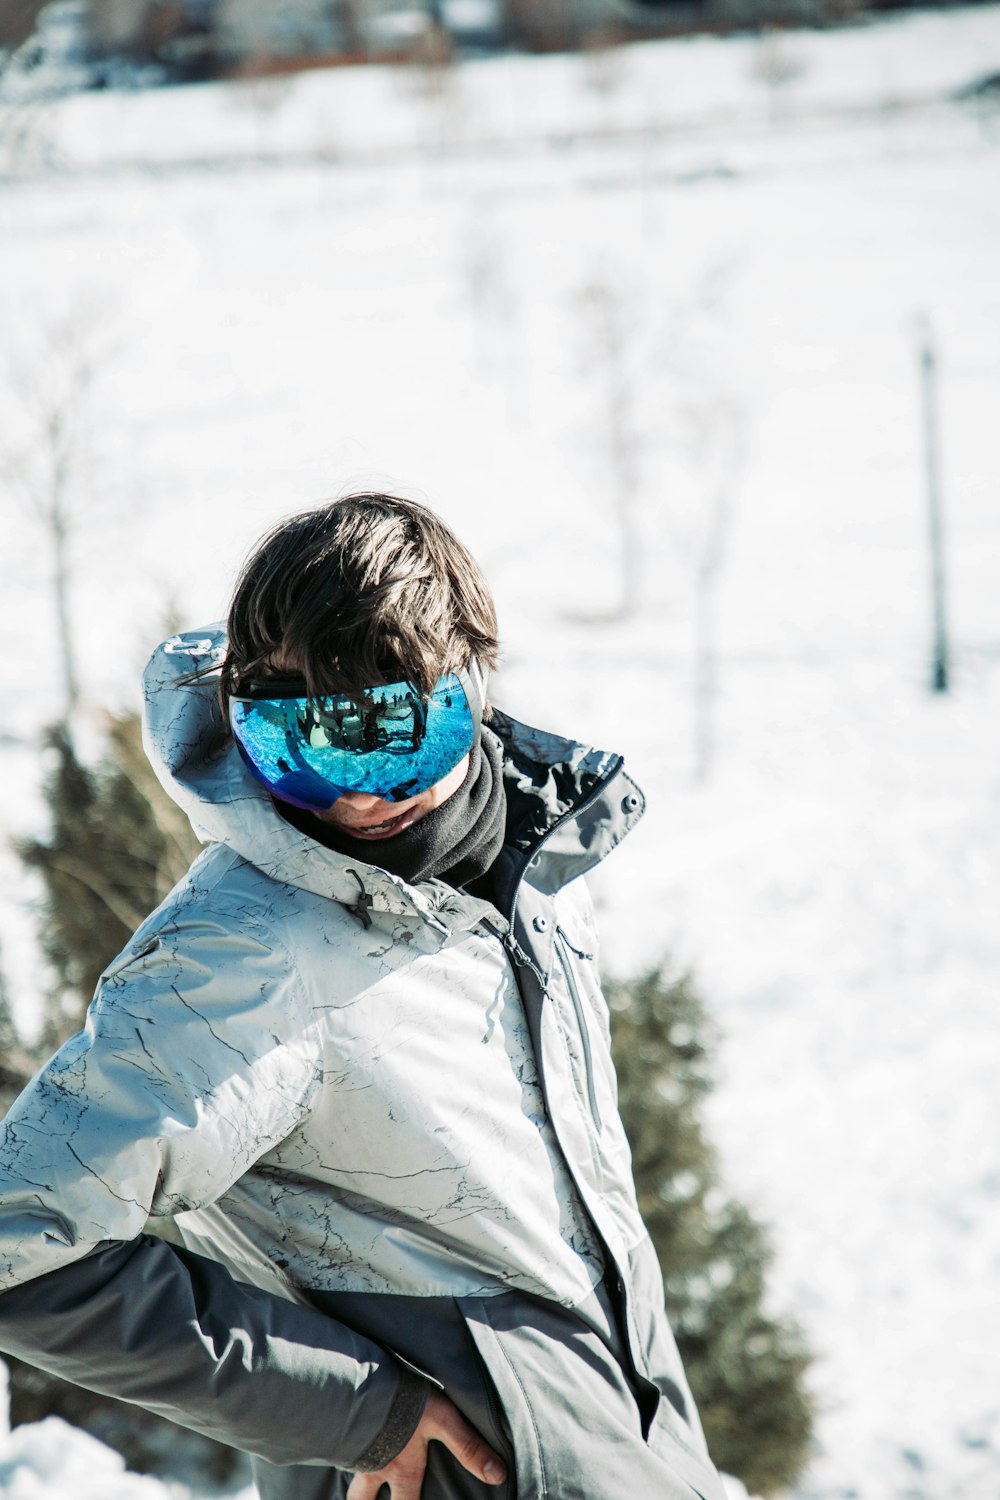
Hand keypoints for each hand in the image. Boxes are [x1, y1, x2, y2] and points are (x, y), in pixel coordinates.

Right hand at [346, 1388, 506, 1499]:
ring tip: (359, 1494)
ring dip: (357, 1493)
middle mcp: (378, 1469)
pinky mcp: (343, 1435)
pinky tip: (345, 1451)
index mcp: (404, 1471)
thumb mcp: (444, 1422)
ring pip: (352, 1486)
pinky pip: (341, 1458)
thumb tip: (498, 1476)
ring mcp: (357, 1454)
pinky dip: (345, 1461)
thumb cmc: (406, 1404)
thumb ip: (469, 1447)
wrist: (364, 1382)